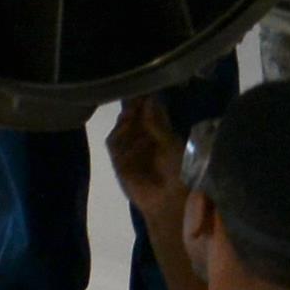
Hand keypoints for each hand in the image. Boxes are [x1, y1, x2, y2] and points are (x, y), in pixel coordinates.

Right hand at [105, 91, 182, 221]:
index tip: (144, 90)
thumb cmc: (176, 170)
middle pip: (131, 116)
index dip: (144, 101)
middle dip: (132, 107)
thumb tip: (149, 100)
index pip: (147, 111)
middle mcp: (141, 138)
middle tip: (135, 99)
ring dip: (125, 119)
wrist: (168, 198)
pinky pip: (113, 143)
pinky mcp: (118, 161)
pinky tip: (125, 129)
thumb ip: (157, 123)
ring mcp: (128, 149)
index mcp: (157, 132)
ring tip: (131, 114)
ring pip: (120, 127)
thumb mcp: (170, 143)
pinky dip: (118, 134)